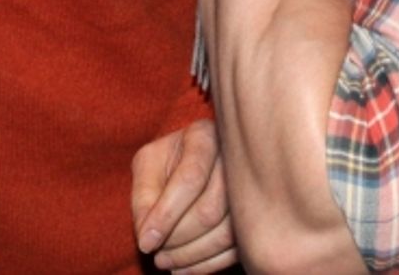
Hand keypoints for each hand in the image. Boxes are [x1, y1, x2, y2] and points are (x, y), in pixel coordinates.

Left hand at [132, 119, 236, 271]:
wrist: (191, 160)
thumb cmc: (166, 160)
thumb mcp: (147, 165)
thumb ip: (143, 197)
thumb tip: (148, 239)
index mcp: (204, 136)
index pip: (190, 179)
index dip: (165, 215)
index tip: (145, 243)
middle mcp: (233, 158)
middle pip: (210, 209)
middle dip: (177, 238)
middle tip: (156, 254)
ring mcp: (249, 188)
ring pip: (225, 233)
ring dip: (191, 256)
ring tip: (165, 262)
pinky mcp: (255, 216)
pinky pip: (236, 249)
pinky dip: (207, 265)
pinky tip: (184, 268)